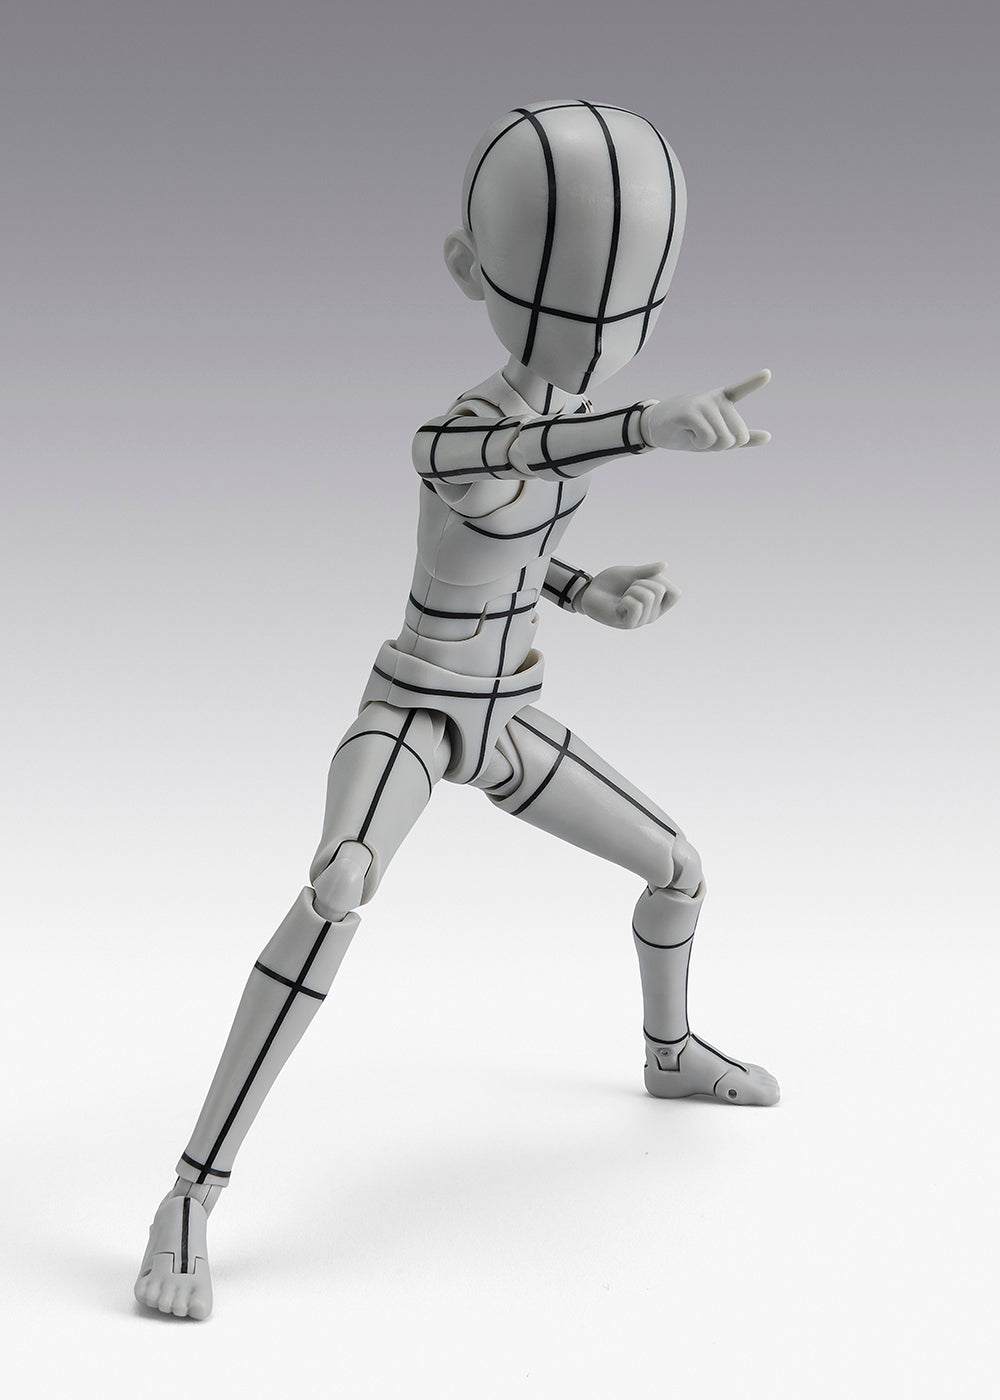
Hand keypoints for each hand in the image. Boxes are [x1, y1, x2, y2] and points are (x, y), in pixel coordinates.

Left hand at [578, 563, 680, 628]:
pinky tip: (618, 605)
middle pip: (660, 590)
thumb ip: (648, 571)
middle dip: (641, 581)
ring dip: (631, 590)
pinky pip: (636, 606)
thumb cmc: (611, 583)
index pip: (676, 593)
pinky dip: (626, 599)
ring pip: (648, 596)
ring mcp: (641, 621)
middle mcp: (652, 615)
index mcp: (658, 604)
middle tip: (628, 588)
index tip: (646, 579)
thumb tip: (665, 565)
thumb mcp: (631, 574)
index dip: (663, 581)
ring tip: (623, 596)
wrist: (590, 591)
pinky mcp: (628, 624)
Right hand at [640, 369, 770, 450]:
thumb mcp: (717, 437)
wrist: (654, 429)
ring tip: (694, 434)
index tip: (767, 373)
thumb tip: (768, 436)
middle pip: (738, 436)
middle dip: (722, 446)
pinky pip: (708, 439)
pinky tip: (687, 434)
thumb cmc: (688, 432)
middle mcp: (716, 399)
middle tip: (703, 437)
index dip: (753, 382)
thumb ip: (741, 437)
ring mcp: (703, 403)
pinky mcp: (691, 411)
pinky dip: (699, 444)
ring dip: (708, 446)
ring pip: (724, 440)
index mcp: (723, 400)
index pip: (741, 389)